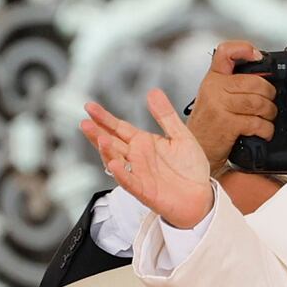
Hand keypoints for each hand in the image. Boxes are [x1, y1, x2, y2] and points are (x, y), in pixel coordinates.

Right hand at [81, 89, 213, 228]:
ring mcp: (138, 173)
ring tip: (100, 138)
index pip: (119, 127)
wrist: (201, 195)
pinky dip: (121, 173)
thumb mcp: (181, 136)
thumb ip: (166, 115)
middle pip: (111, 142)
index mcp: (143, 143)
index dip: (105, 118)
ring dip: (106, 151)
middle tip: (85, 122)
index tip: (90, 106)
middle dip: (97, 133)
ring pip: (115, 161)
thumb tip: (153, 91)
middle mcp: (136, 157)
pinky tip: (114, 164)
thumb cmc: (190, 168)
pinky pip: (129, 181)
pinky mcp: (144, 190)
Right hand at [187, 41, 278, 174]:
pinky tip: (262, 131)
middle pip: (255, 82)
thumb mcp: (217, 98)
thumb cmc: (211, 125)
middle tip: (268, 102)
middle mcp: (214, 89)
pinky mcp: (227, 123)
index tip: (258, 56)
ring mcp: (219, 105)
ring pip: (259, 101)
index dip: (244, 49)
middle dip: (269, 94)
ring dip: (269, 112)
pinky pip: (257, 122)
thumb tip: (266, 78)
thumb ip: (236, 85)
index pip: (225, 52)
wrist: (198, 151)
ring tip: (266, 118)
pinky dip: (266, 129)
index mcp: (213, 79)